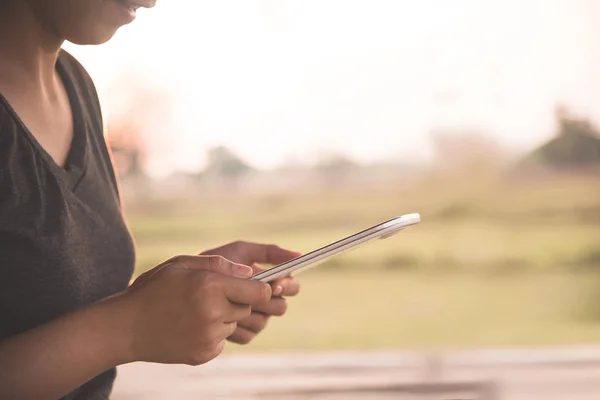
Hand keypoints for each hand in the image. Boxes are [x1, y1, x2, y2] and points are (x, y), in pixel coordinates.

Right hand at [121, 255, 270, 365]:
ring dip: (223, 317)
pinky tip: (190, 326)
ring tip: (196, 311)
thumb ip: (219, 264)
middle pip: (249, 308)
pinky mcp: (204, 354)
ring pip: (234, 324)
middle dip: (239, 301)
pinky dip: (212, 334)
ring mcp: (209, 337)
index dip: (261, 287)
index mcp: (211, 286)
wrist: (124, 327)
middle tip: (212, 296)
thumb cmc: (152, 290)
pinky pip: (221, 341)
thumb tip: (250, 272)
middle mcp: (214, 313)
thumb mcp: (182, 264)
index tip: (254, 286)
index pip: (261, 291)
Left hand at [201, 241, 300, 343]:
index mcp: (270, 281)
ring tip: (230, 301)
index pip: (292, 286)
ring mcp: (254, 319)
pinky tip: (222, 314)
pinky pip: (249, 335)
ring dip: (249, 311)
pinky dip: (237, 325)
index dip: (288, 285)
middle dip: (268, 300)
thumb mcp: (240, 251)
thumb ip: (269, 252)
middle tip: (252, 294)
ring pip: (264, 321)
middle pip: (281, 307)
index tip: (275, 282)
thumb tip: (298, 255)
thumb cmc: (216, 263)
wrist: (186, 284)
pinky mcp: (240, 334)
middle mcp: (265, 302)